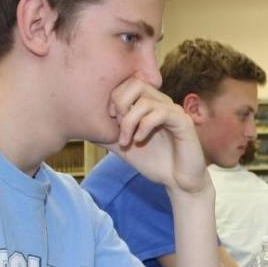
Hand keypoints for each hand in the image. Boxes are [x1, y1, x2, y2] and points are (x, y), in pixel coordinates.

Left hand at [108, 78, 209, 194]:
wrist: (179, 182)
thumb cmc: (155, 163)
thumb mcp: (124, 147)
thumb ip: (107, 135)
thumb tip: (84, 126)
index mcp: (150, 105)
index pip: (128, 84)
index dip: (114, 98)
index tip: (110, 120)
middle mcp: (163, 103)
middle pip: (136, 84)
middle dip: (120, 104)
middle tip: (117, 126)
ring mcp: (174, 111)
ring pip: (146, 101)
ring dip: (129, 122)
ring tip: (126, 141)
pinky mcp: (183, 122)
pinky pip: (161, 113)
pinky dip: (144, 126)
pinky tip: (139, 140)